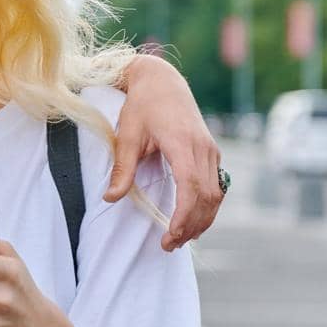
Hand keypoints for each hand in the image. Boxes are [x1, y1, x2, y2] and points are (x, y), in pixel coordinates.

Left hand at [110, 54, 223, 249]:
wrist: (162, 80)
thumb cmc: (142, 106)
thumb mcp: (127, 135)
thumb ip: (122, 168)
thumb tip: (110, 198)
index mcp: (182, 143)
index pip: (191, 187)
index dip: (184, 215)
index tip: (170, 235)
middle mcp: (203, 148)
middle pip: (207, 197)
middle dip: (191, 225)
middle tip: (169, 245)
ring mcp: (211, 151)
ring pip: (216, 194)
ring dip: (202, 220)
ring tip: (180, 239)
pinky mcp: (211, 153)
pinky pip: (216, 186)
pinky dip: (208, 207)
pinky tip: (193, 221)